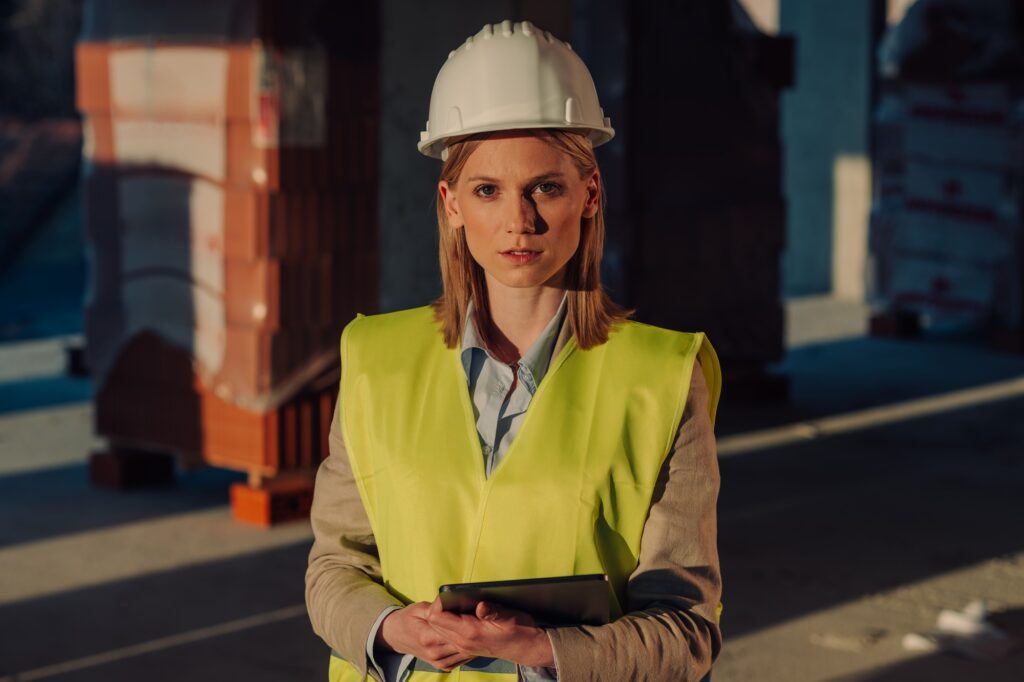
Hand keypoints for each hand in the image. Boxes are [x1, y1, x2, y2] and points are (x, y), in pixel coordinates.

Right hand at [375, 602, 475, 670]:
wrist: (396, 636)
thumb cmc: (409, 618)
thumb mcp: (420, 608)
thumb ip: (436, 607)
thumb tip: (451, 601)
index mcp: (428, 636)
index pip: (454, 630)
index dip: (467, 622)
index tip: (478, 614)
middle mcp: (434, 652)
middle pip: (462, 642)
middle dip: (473, 633)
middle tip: (484, 622)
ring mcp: (437, 661)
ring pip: (464, 652)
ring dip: (474, 642)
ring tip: (482, 630)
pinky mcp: (441, 666)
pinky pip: (461, 659)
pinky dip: (469, 650)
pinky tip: (474, 640)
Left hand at [425, 597, 554, 667]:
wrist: (525, 648)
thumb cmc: (518, 629)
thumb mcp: (508, 616)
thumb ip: (493, 611)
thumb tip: (481, 605)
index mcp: (469, 632)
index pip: (436, 617)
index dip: (438, 602)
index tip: (449, 594)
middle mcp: (461, 642)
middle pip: (431, 625)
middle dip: (433, 609)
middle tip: (446, 598)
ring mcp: (461, 647)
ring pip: (434, 632)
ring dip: (435, 619)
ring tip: (445, 606)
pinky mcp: (464, 647)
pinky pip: (442, 639)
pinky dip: (441, 628)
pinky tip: (450, 619)